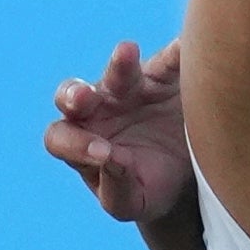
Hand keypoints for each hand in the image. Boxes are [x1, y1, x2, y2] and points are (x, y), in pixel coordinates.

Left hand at [47, 38, 194, 226]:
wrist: (188, 176)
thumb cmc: (150, 189)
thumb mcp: (132, 202)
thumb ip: (117, 189)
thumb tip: (112, 160)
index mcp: (81, 144)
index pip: (61, 139)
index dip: (75, 145)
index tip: (104, 155)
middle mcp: (98, 111)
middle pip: (74, 96)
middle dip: (75, 95)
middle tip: (84, 99)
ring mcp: (129, 89)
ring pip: (118, 71)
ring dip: (120, 62)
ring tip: (127, 52)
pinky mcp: (163, 76)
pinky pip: (167, 60)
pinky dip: (177, 52)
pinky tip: (187, 47)